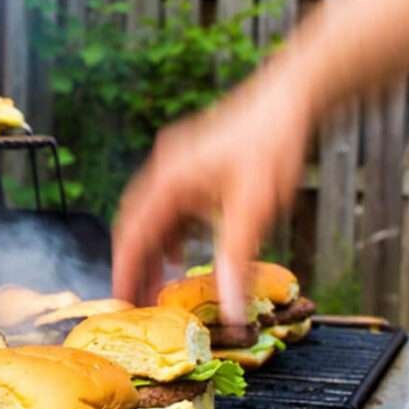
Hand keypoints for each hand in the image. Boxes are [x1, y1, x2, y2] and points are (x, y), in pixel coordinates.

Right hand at [112, 64, 311, 323]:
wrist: (287, 96)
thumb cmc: (270, 144)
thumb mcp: (253, 209)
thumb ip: (236, 261)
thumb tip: (230, 312)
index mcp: (168, 181)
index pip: (133, 234)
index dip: (124, 270)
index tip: (120, 301)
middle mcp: (163, 170)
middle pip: (135, 224)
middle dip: (134, 263)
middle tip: (136, 299)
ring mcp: (175, 162)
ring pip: (151, 214)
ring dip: (152, 248)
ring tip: (157, 283)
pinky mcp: (190, 161)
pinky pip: (168, 203)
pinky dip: (169, 231)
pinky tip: (182, 250)